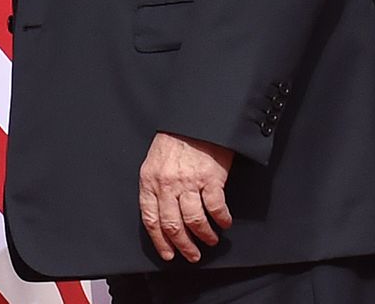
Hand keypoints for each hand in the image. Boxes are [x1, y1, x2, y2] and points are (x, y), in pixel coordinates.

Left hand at [138, 132, 233, 262]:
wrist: (196, 119)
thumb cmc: (176, 139)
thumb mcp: (155, 161)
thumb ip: (156, 186)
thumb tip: (162, 214)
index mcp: (150, 181)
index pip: (151, 219)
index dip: (160, 241)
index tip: (168, 254)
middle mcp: (167, 184)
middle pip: (173, 225)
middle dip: (183, 246)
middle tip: (192, 255)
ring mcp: (189, 182)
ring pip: (194, 221)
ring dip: (204, 236)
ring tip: (210, 241)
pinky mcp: (211, 178)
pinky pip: (216, 208)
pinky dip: (221, 220)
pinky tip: (224, 223)